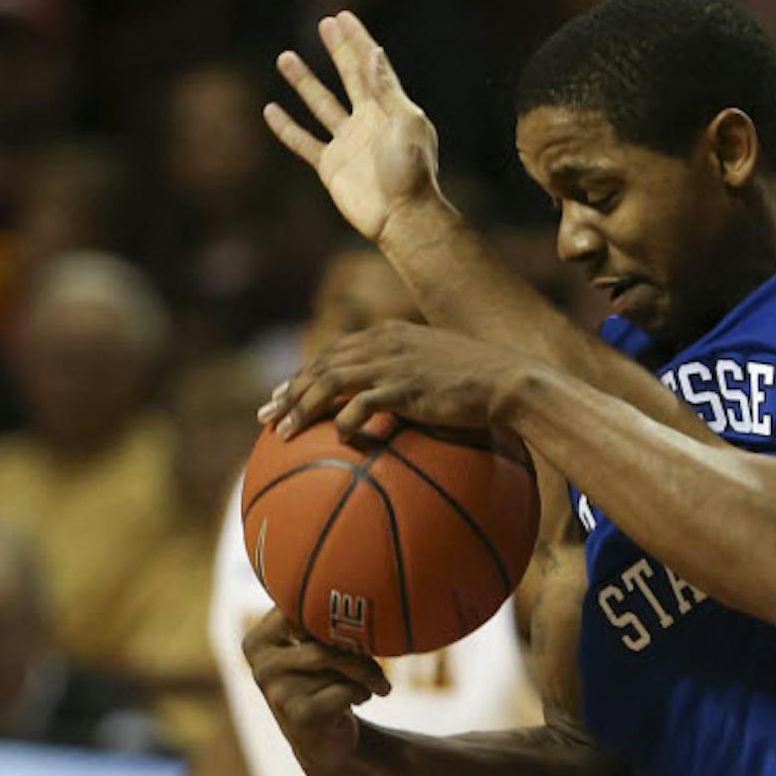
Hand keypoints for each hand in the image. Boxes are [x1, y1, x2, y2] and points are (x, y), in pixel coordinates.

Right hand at [243, 609, 389, 775]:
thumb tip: (356, 587)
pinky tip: (359, 701)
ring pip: (336, 660)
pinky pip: (345, 688)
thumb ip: (321, 622)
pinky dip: (362, 692)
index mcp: (257, 641)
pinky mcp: (299, 716)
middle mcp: (260, 665)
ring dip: (366, 671)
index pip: (299, 608)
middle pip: (321, 634)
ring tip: (373, 682)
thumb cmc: (327, 682)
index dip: (335, 614)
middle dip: (359, 647)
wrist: (328, 741)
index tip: (358, 625)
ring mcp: (276, 692)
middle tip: (377, 662)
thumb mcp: (319, 647)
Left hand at [259, 321, 530, 439]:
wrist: (508, 381)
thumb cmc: (480, 383)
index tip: (283, 396)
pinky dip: (343, 423)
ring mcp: (392, 364)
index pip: (333, 352)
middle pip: (321, 365)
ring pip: (329, 382)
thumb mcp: (439, 369)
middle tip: (267, 417)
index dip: (304, 374)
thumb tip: (396, 406)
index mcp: (389, 335)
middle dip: (289, 392)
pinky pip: (360, 406)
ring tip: (282, 432)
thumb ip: (411, 377)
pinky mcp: (403, 388)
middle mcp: (383, 343)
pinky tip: (337, 440)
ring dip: (300, 408)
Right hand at [264, 11, 443, 244]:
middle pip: (349, 76)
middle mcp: (369, 122)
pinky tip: (271, 110)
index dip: (358, 41)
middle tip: (325, 23)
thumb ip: (386, 89)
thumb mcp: (405, 123)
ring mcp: (348, 143)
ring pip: (321, 104)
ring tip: (285, 56)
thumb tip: (374, 52)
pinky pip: (304, 142)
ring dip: (304, 81)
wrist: (401, 217)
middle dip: (338, 50)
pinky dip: (286, 127)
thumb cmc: (411, 171)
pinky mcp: (331, 166)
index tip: (342, 18)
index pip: (371, 66)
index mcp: (390, 109)